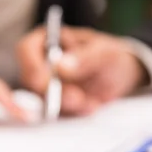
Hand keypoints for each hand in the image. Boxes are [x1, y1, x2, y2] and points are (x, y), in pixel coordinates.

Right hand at [18, 27, 147, 114]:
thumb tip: (59, 66)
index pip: (26, 49)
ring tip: (90, 101)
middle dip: (53, 93)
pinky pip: (58, 112)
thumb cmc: (112, 55)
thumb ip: (83, 58)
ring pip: (44, 99)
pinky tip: (91, 105)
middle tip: (77, 97)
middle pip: (31, 80)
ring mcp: (49, 84)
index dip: (30, 65)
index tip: (44, 81)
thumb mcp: (104, 53)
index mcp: (49, 40)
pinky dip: (75, 112)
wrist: (125, 75)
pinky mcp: (58, 102)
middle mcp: (43, 62)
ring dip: (67, 105)